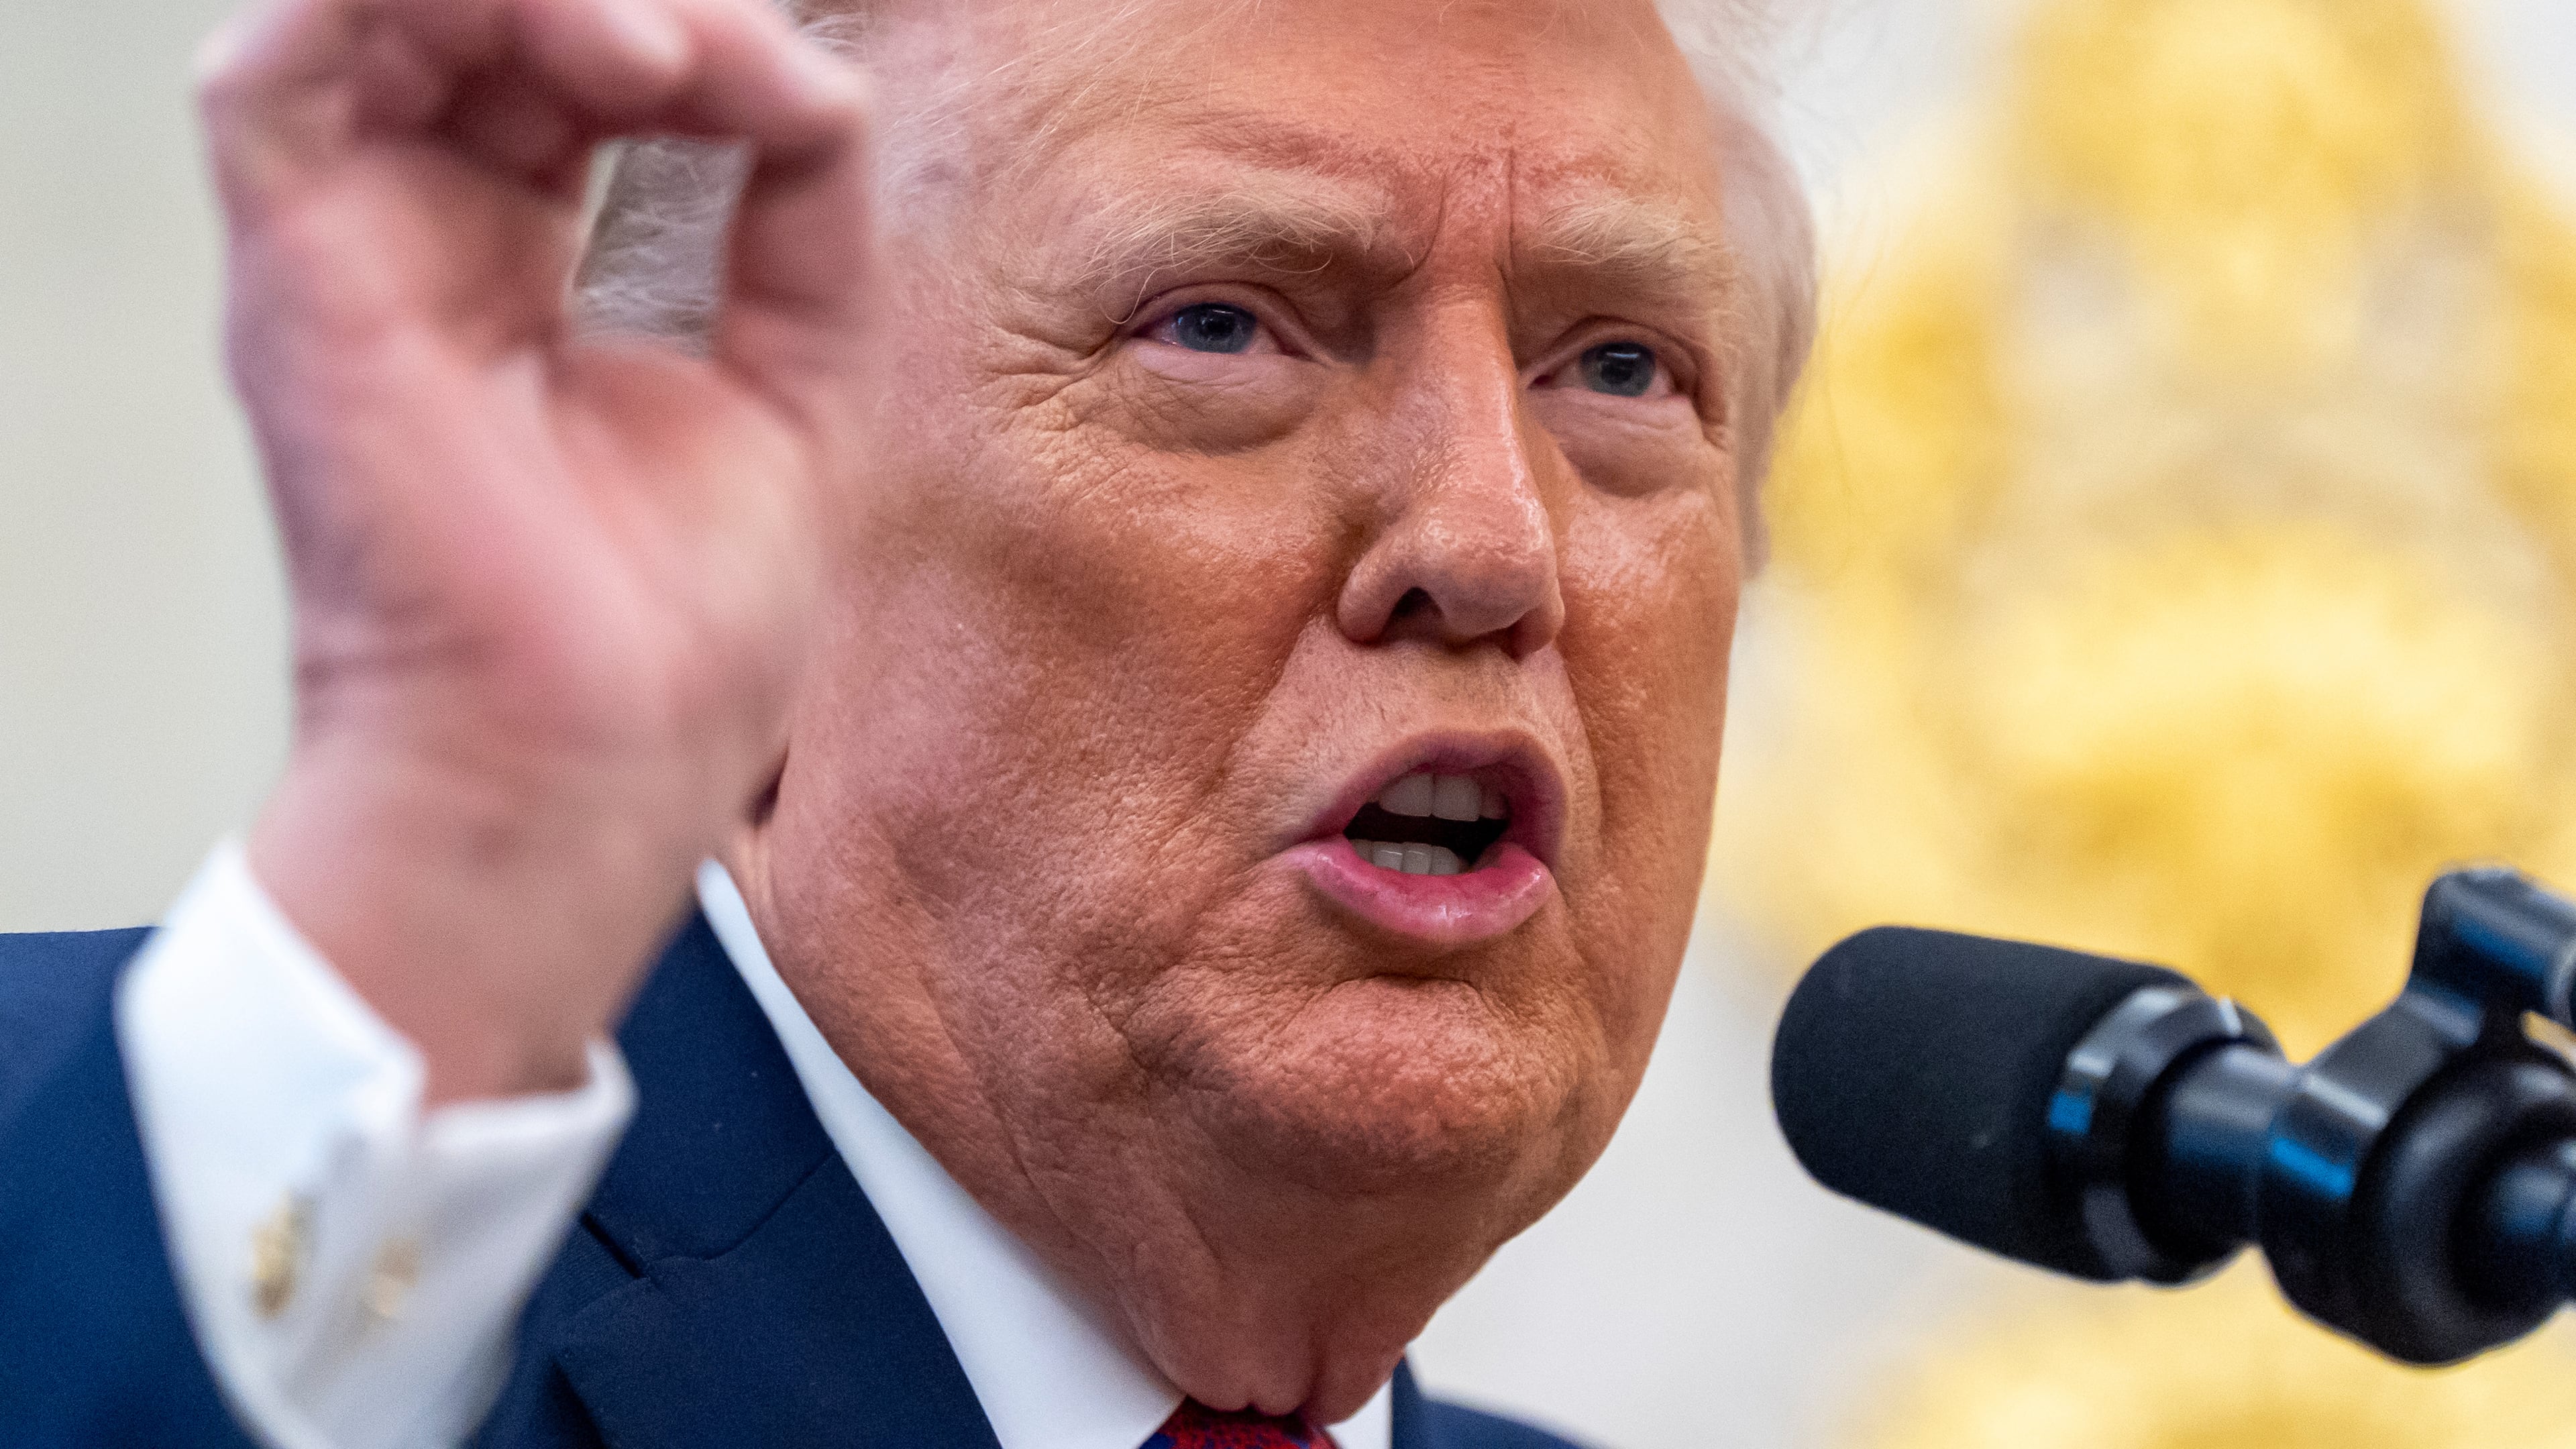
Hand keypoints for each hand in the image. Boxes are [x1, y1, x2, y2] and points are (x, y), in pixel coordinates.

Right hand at [207, 0, 875, 1101]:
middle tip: (709, 56)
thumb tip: (809, 78)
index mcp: (515, 273)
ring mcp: (349, 261)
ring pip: (371, 18)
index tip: (786, 93)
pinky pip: (277, 77)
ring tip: (658, 55)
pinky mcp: (304, 286)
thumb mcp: (799, 385)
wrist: (595, 776)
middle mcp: (416, 249)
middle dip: (605, 8)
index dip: (675, 42)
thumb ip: (801, 218)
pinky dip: (411, 14)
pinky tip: (589, 58)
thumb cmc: (670, 647)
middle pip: (468, 29)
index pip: (559, 76)